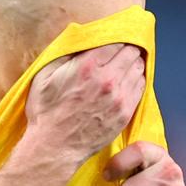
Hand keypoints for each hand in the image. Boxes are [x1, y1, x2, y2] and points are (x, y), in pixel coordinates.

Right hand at [25, 44, 145, 161]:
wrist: (54, 147)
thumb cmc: (46, 112)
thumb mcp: (44, 76)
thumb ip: (64, 54)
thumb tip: (80, 38)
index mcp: (87, 67)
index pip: (115, 42)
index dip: (116, 38)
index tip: (115, 40)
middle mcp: (107, 80)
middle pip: (131, 53)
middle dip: (127, 49)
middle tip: (122, 50)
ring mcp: (119, 98)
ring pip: (138, 68)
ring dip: (133, 63)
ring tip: (126, 64)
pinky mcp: (125, 113)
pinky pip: (141, 87)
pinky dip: (137, 79)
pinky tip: (129, 80)